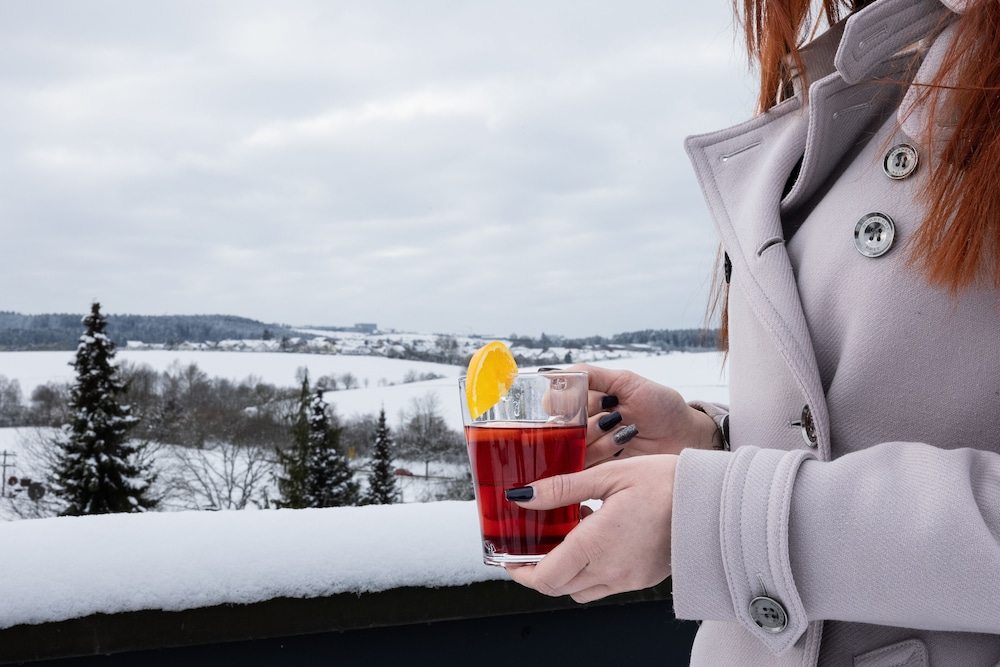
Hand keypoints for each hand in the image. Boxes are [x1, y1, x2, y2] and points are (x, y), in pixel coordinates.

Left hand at [505, 455, 676, 602]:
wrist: (713, 502)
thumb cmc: (666, 483)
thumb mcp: (609, 475)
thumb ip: (562, 488)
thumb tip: (522, 496)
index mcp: (595, 545)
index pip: (544, 577)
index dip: (520, 572)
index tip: (509, 558)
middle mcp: (609, 570)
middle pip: (558, 587)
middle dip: (538, 571)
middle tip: (530, 546)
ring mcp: (627, 578)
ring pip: (580, 589)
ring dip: (565, 571)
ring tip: (566, 535)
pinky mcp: (642, 578)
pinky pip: (604, 584)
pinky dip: (589, 569)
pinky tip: (595, 537)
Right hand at [568, 364, 718, 465]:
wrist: (684, 435)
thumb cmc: (659, 405)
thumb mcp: (625, 380)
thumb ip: (590, 375)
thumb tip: (553, 376)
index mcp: (583, 403)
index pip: (553, 404)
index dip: (566, 402)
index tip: (590, 398)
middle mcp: (581, 426)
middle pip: (559, 427)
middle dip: (585, 419)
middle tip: (613, 414)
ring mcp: (589, 450)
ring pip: (571, 446)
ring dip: (597, 435)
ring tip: (624, 427)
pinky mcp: (598, 472)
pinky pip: (583, 465)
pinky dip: (603, 450)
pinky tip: (623, 441)